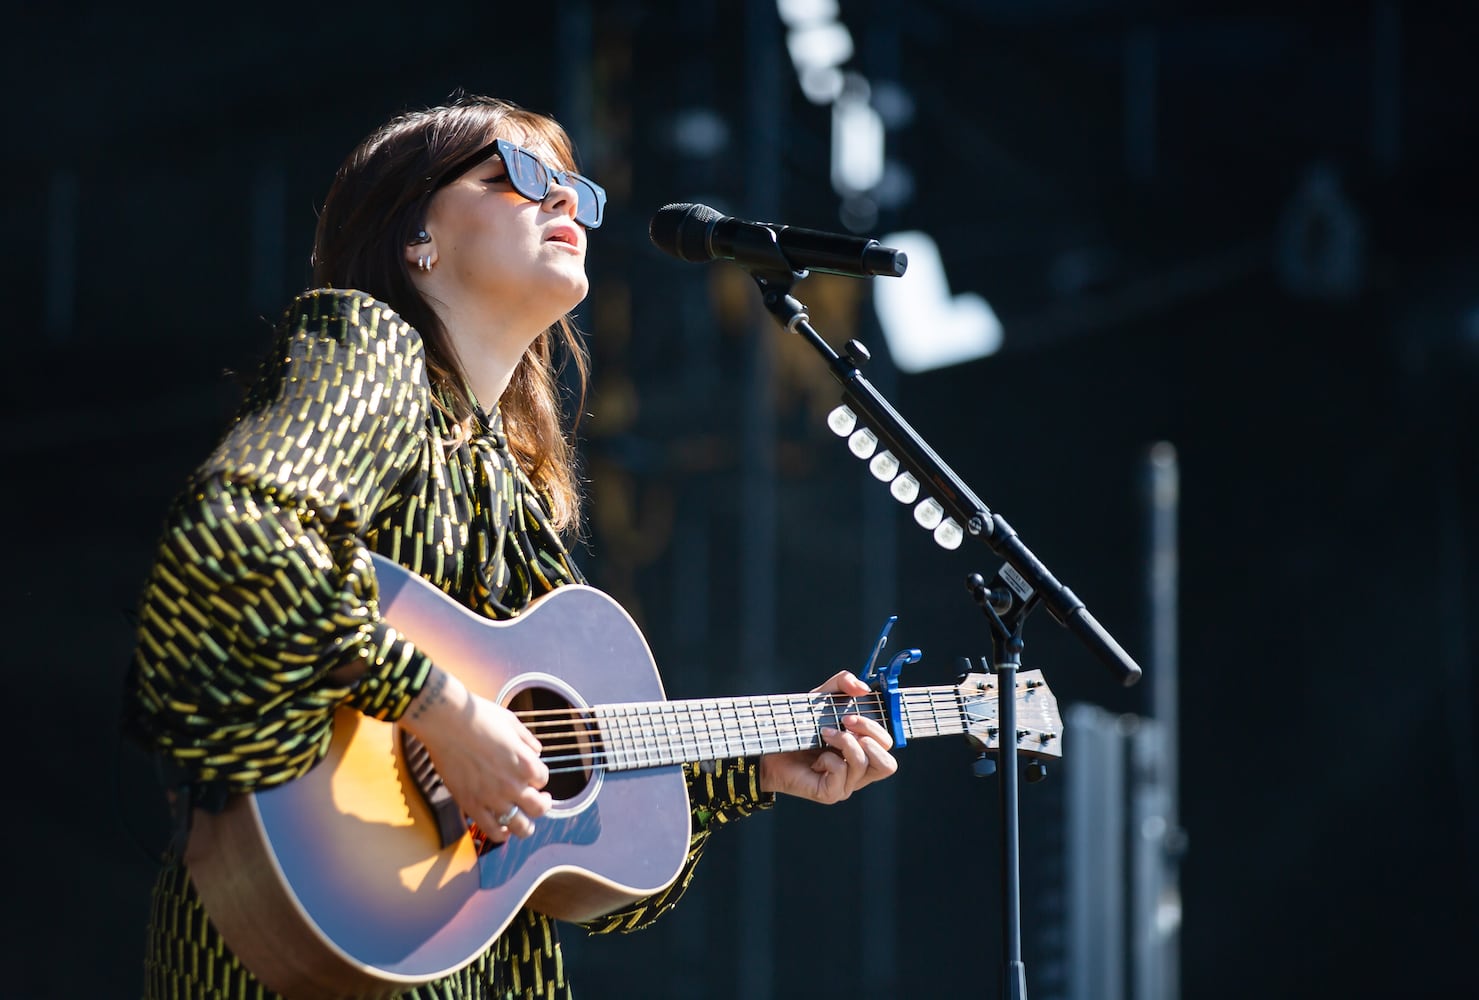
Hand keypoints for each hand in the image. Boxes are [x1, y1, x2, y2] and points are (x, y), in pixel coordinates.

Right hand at [397, 667, 552, 841]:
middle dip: (542, 805)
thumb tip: (536, 750)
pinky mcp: (471, 805)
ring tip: (525, 822)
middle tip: (539, 801)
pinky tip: (504, 829)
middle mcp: (513, 783)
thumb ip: (527, 739)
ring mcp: (492, 797)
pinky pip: (493, 831)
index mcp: (525, 762)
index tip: (531, 773)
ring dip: (526, 826)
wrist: (446, 721)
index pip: (543, 779)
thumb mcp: (511, 722)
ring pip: (521, 826)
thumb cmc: (478, 716)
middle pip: (539, 808)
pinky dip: (502, 834)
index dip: (538, 776)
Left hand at [758, 670, 897, 803]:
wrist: (770, 746)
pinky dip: (829, 759)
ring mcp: (846, 785)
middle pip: (887, 764)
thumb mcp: (823, 699)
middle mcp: (858, 771)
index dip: (877, 728)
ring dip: (845, 742)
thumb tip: (863, 688)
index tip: (853, 714)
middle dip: (868, 734)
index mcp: (863, 752)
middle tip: (845, 721)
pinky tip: (816, 758)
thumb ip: (843, 684)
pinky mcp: (830, 793)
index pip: (887, 745)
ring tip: (825, 733)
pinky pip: (841, 773)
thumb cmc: (800, 726)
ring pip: (864, 765)